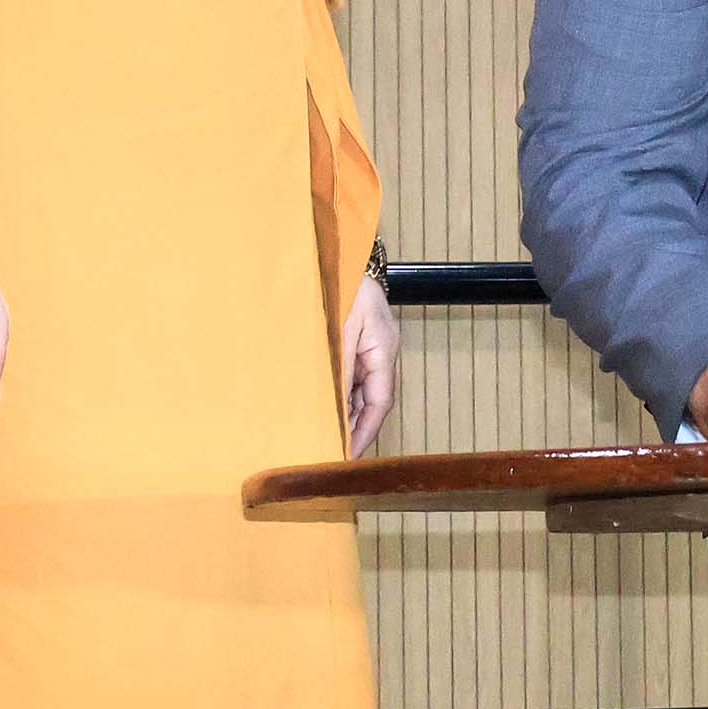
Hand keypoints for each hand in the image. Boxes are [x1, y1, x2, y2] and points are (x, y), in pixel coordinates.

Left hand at [340, 273, 400, 456]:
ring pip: (361, 392)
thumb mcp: (343, 327)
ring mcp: (371, 350)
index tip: (347, 454)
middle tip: (331, 454)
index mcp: (384, 351)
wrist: (346, 254)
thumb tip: (337, 404)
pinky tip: (323, 407)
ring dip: (345, 414)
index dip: (364, 432)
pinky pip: (351, 378)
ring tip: (323, 437)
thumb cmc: (347, 285)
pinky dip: (340, 395)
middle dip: (354, 429)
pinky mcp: (357, 345)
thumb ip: (341, 365)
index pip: (380, 403)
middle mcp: (381, 355)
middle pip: (372, 403)